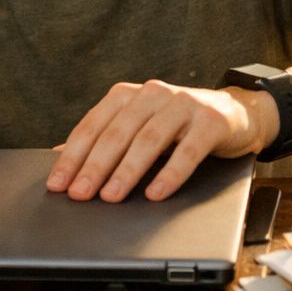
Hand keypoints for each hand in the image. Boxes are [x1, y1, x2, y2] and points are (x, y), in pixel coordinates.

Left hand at [47, 80, 276, 202]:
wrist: (234, 113)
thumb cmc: (178, 126)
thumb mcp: (138, 127)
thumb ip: (104, 139)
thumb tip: (57, 157)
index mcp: (129, 95)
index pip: (93, 126)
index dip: (73, 155)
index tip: (58, 183)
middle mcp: (153, 94)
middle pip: (118, 133)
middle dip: (95, 166)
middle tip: (80, 194)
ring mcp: (184, 104)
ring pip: (149, 140)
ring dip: (128, 171)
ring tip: (112, 196)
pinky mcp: (211, 121)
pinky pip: (188, 151)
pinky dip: (170, 174)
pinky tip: (156, 193)